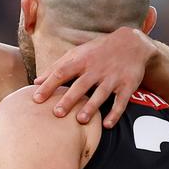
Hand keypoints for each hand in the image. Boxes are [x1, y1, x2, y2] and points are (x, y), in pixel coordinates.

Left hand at [31, 26, 154, 127]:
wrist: (132, 43)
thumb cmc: (97, 51)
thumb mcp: (77, 53)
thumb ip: (56, 67)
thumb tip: (36, 82)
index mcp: (81, 61)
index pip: (61, 72)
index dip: (48, 86)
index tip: (36, 99)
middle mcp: (96, 69)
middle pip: (80, 85)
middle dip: (69, 99)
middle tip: (57, 113)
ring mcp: (113, 77)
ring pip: (101, 93)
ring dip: (91, 107)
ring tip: (80, 120)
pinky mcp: (128, 85)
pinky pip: (121, 101)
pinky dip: (115, 113)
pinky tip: (107, 124)